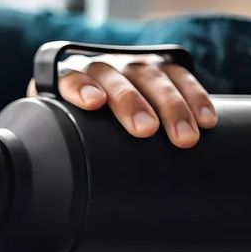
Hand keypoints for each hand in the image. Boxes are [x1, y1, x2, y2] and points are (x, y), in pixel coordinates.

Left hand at [28, 53, 216, 147]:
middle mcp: (101, 67)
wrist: (93, 109)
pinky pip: (180, 77)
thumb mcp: (61, 136)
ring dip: (172, 105)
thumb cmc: (74, 129)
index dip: (80, 86)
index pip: (70, 77)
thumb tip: (44, 186)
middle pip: (117, 77)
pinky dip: (195, 97)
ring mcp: (132, 65)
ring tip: (185, 137)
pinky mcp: (161, 68)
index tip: (93, 103)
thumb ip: (54, 147)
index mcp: (69, 80)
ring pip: (153, 77)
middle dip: (133, 102)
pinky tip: (206, 119)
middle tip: (145, 130)